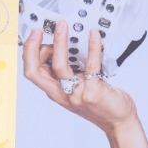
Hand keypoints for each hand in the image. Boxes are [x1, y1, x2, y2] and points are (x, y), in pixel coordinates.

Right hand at [22, 27, 136, 133]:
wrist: (118, 121)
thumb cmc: (100, 104)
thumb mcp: (77, 88)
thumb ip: (69, 72)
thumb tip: (65, 46)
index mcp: (55, 91)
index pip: (32, 72)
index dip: (29, 52)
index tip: (34, 35)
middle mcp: (62, 93)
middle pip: (35, 71)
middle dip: (33, 47)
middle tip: (39, 29)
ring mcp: (76, 94)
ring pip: (59, 66)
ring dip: (59, 42)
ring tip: (62, 26)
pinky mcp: (93, 92)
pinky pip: (91, 65)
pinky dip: (92, 47)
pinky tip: (94, 35)